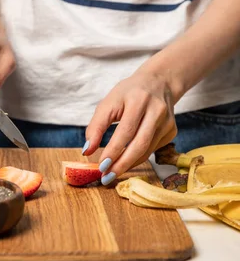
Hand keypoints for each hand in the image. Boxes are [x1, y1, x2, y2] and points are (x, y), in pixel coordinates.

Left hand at [84, 70, 177, 184]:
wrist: (159, 82)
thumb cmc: (129, 93)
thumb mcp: (109, 102)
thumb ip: (96, 126)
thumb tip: (87, 151)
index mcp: (138, 100)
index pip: (125, 130)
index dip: (113, 150)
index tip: (101, 166)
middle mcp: (156, 111)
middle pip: (140, 144)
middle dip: (122, 164)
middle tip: (107, 177)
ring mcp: (167, 122)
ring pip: (146, 150)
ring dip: (128, 164)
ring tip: (112, 173)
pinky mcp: (172, 130)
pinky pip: (152, 149)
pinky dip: (138, 157)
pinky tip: (127, 159)